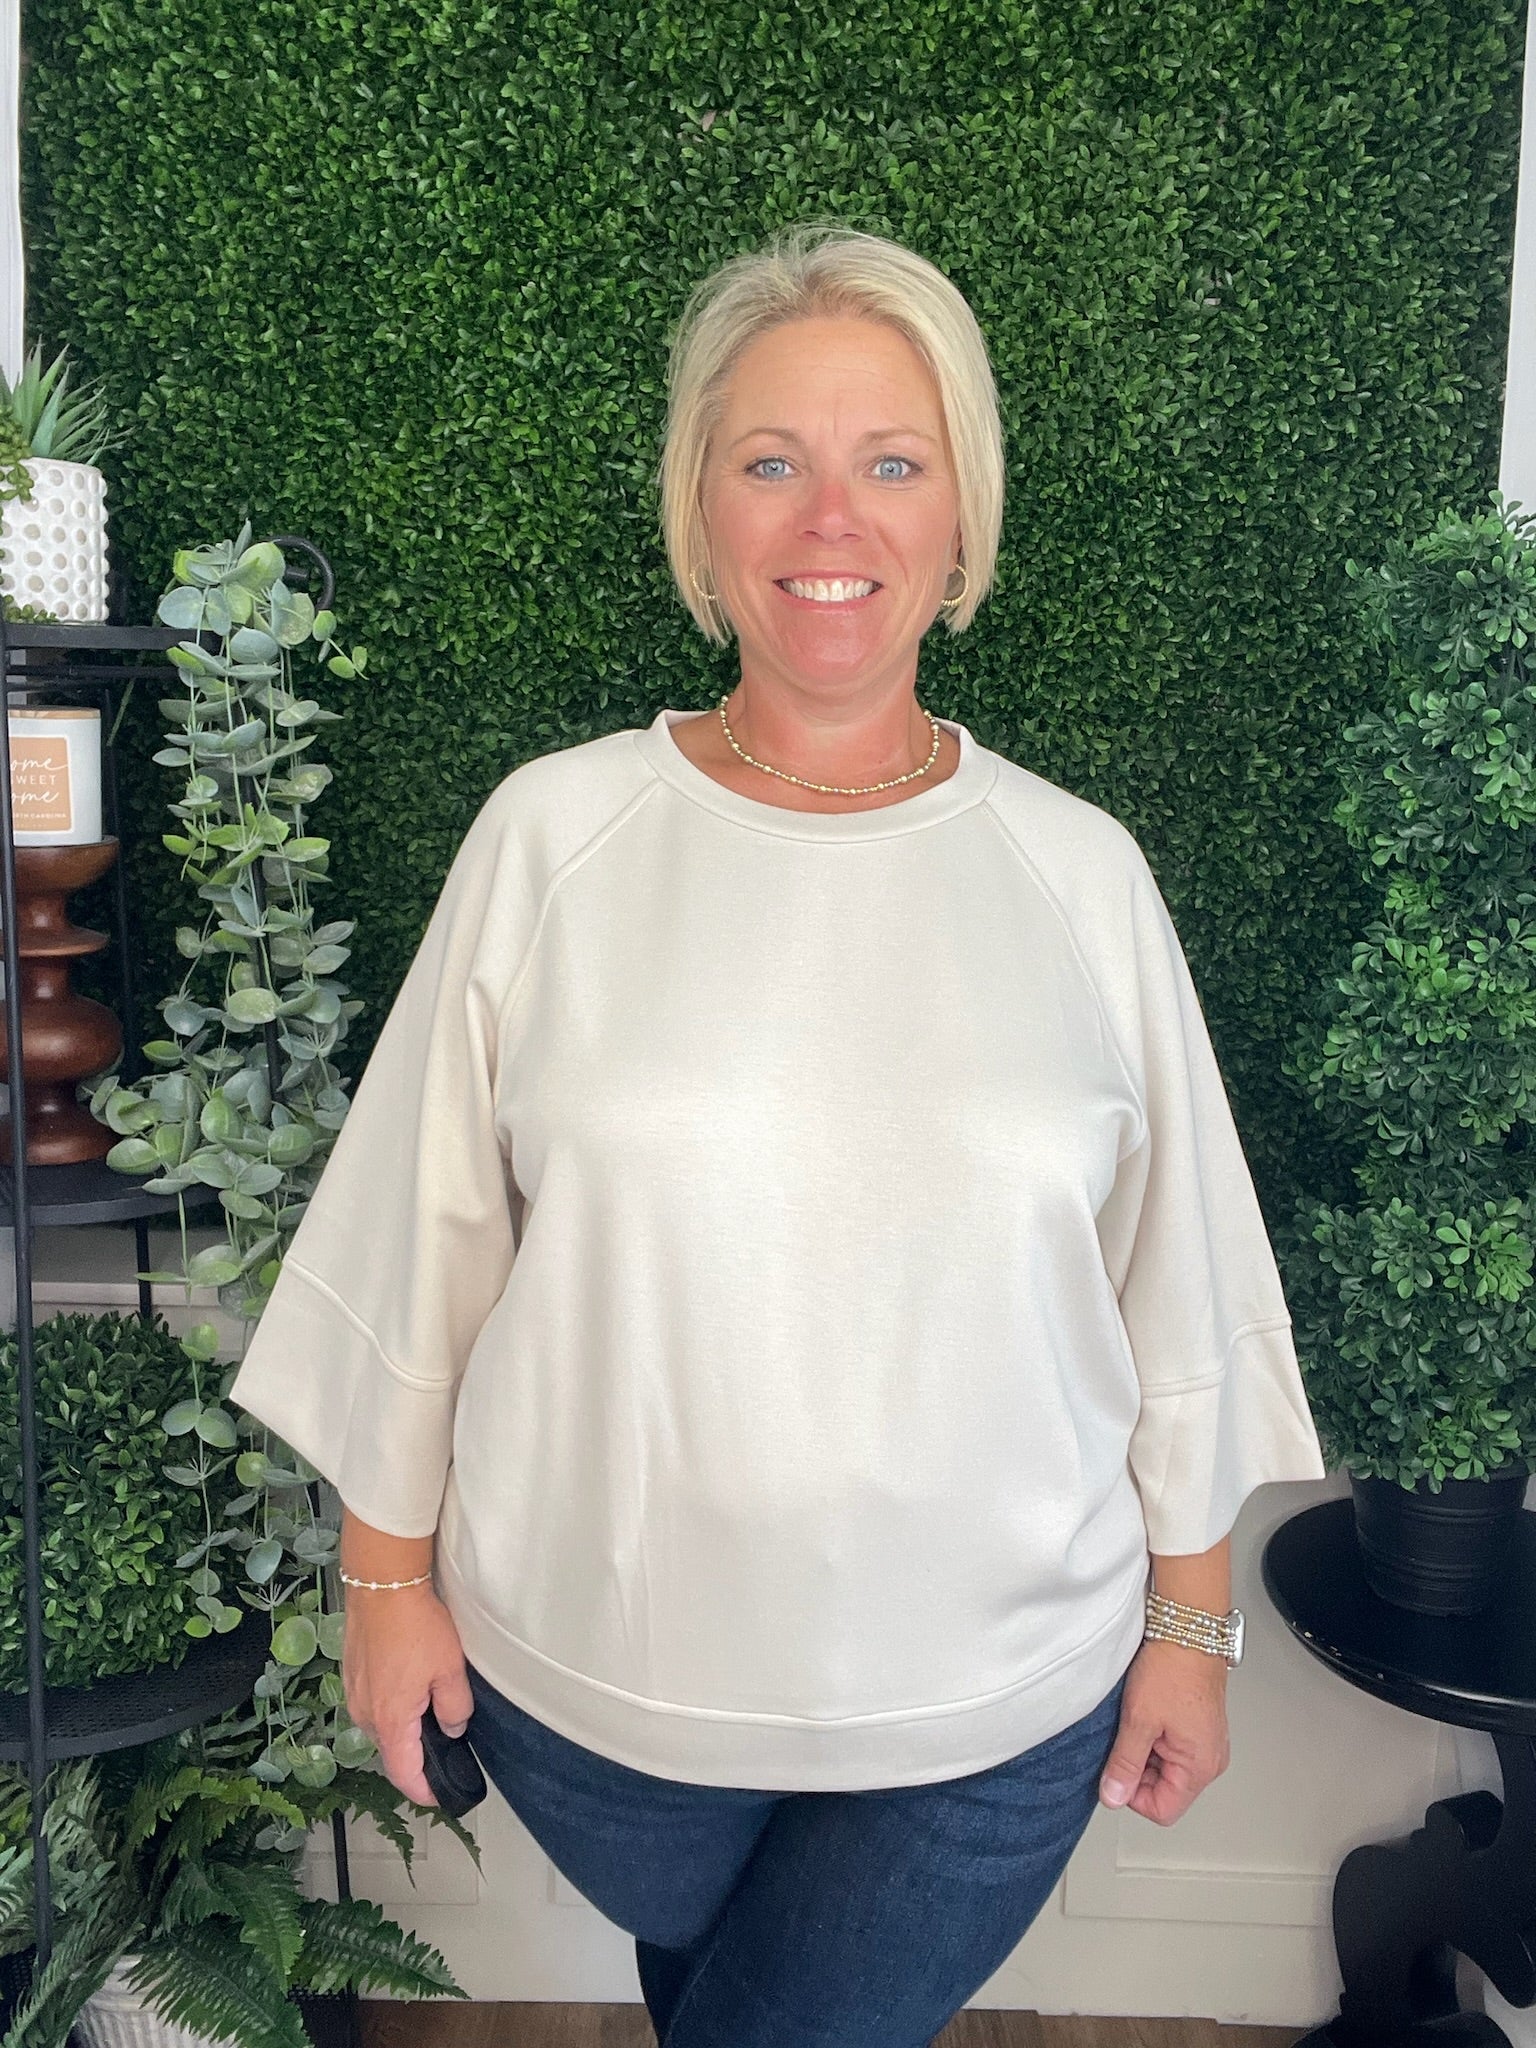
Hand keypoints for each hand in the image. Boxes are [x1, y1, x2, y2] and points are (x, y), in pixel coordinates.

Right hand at [340, 1582, 475, 1807]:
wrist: (381, 1585)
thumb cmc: (417, 1627)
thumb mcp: (450, 1669)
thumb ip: (455, 1707)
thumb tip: (452, 1729)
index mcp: (390, 1720)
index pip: (404, 1773)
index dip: (424, 1791)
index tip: (441, 1797)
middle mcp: (365, 1715)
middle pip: (391, 1752)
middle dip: (415, 1760)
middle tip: (444, 1753)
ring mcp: (354, 1694)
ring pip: (381, 1728)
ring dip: (403, 1731)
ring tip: (430, 1718)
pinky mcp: (351, 1675)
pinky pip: (372, 1706)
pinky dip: (391, 1709)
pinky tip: (410, 1690)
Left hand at [1097, 1637, 1230, 1823]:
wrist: (1188, 1630)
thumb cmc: (1172, 1669)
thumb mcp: (1139, 1720)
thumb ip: (1125, 1764)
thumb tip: (1113, 1797)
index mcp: (1200, 1767)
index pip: (1162, 1810)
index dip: (1134, 1795)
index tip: (1119, 1768)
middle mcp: (1210, 1761)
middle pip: (1165, 1790)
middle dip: (1139, 1770)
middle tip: (1127, 1736)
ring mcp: (1207, 1744)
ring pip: (1167, 1768)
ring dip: (1146, 1751)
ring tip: (1140, 1719)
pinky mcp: (1200, 1728)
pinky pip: (1173, 1748)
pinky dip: (1155, 1737)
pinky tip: (1148, 1713)